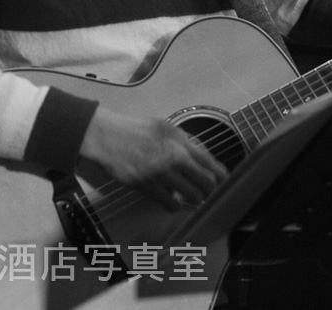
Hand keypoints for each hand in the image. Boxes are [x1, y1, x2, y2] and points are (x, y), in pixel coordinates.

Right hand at [79, 106, 226, 209]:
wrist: (106, 136)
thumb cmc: (135, 129)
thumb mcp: (165, 127)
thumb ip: (184, 141)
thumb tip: (202, 157)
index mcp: (180, 140)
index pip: (209, 161)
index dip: (221, 175)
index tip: (225, 182)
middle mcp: (174, 157)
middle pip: (205, 181)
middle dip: (210, 190)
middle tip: (209, 193)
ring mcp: (161, 173)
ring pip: (191, 195)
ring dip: (194, 198)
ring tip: (191, 197)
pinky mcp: (147, 186)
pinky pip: (170, 204)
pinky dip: (174, 205)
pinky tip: (172, 200)